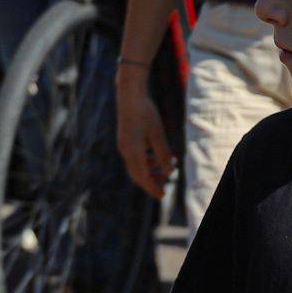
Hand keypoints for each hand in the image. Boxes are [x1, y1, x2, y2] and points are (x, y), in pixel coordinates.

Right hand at [115, 68, 174, 200]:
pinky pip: (133, 157)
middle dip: (150, 183)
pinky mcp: (124, 139)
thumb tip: (168, 173)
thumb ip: (162, 155)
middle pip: (136, 174)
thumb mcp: (158, 134)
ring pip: (135, 166)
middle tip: (163, 190)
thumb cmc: (145, 113)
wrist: (129, 95)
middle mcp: (125, 150)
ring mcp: (123, 145)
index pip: (142, 177)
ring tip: (163, 173)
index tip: (162, 197)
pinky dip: (144, 162)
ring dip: (148, 172)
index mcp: (133, 151)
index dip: (153, 188)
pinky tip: (155, 158)